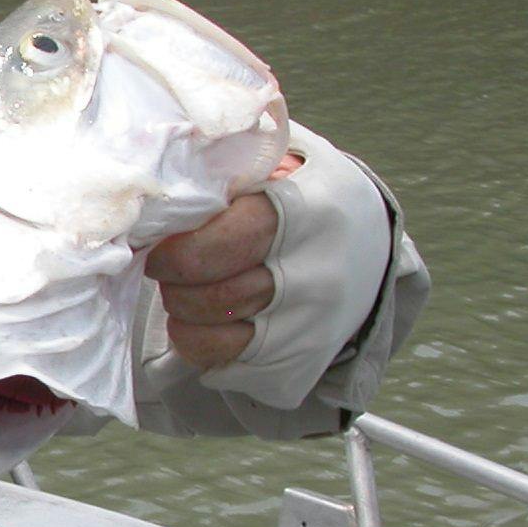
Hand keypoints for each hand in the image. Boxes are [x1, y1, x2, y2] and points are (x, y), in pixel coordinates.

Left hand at [145, 153, 299, 371]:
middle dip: (175, 284)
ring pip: (212, 338)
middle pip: (212, 296)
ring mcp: (312, 326)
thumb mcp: (280, 159)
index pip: (219, 246)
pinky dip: (201, 346)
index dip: (176, 252)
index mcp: (306, 213)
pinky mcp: (301, 364)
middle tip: (170, 271)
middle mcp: (315, 276)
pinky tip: (209, 321)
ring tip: (189, 291)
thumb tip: (156, 176)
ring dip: (184, 315)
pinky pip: (226, 368)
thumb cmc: (307, 192)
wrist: (371, 240)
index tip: (160, 249)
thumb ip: (224, 162)